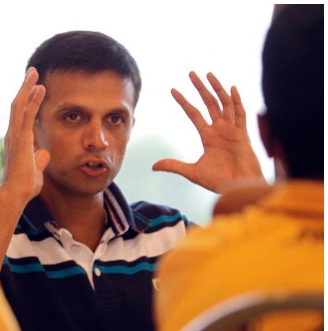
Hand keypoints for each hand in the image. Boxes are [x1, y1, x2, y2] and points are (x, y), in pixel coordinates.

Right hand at [0, 67, 50, 202]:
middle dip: (24, 87)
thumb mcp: (36, 169)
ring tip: (34, 72)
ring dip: (27, 87)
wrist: (16, 194)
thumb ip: (39, 158)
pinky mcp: (20, 138)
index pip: (20, 115)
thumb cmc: (24, 185)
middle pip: (17, 105)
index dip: (26, 99)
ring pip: (19, 105)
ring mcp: (14, 135)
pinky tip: (39, 88)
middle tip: (32, 72)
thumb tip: (44, 152)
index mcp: (16, 140)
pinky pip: (27, 115)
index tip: (33, 87)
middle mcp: (12, 134)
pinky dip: (33, 100)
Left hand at [152, 71, 263, 192]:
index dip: (184, 102)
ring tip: (208, 75)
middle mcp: (220, 130)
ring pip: (224, 104)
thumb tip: (153, 166)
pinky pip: (241, 115)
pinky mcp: (243, 135)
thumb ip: (174, 166)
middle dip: (200, 88)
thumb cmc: (219, 182)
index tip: (173, 90)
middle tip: (191, 73)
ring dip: (217, 89)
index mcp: (208, 136)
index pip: (193, 114)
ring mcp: (232, 130)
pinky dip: (237, 102)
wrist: (239, 189)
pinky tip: (232, 89)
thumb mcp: (193, 172)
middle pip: (209, 103)